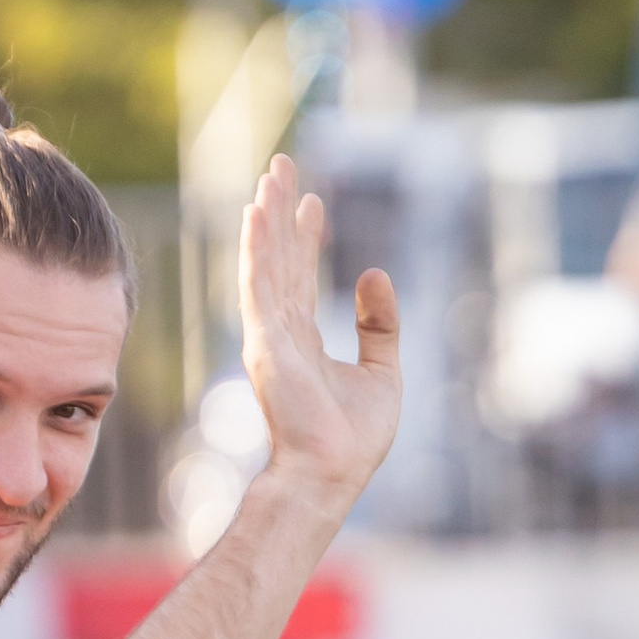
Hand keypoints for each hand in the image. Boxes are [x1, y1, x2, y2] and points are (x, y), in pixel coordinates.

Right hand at [238, 152, 400, 505]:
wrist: (333, 472)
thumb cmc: (354, 438)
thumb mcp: (383, 372)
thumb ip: (380, 324)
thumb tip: (373, 273)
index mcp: (304, 342)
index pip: (302, 277)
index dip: (306, 238)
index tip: (313, 202)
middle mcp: (281, 334)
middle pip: (279, 259)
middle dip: (280, 213)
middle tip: (281, 166)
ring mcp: (269, 337)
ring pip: (266, 263)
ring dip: (266, 217)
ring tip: (270, 175)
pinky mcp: (264, 343)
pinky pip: (258, 284)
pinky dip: (255, 248)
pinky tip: (255, 213)